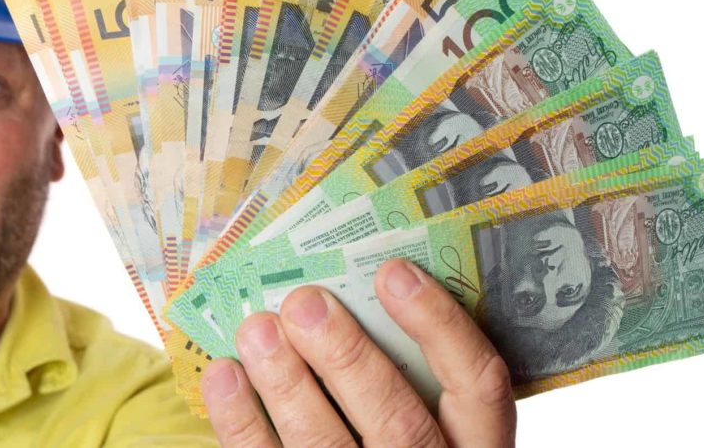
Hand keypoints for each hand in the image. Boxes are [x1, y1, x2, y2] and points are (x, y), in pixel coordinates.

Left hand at [200, 259, 515, 446]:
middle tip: (304, 303)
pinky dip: (242, 421)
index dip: (438, 325)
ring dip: (287, 382)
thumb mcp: (431, 416)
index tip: (393, 273)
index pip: (478, 386)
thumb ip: (410, 371)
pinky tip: (225, 374)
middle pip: (397, 419)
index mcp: (474, 447)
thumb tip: (344, 291)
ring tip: (257, 330)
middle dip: (347, 356)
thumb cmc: (396, 441)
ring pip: (327, 444)